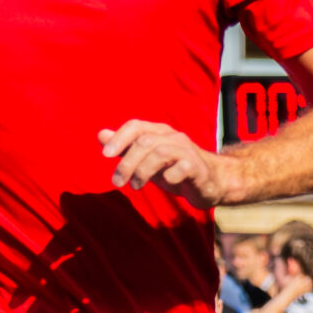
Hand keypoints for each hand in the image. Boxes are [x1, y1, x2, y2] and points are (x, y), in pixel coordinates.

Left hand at [98, 119, 237, 207]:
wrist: (211, 182)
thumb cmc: (174, 169)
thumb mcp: (146, 160)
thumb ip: (125, 148)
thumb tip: (100, 135)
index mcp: (159, 133)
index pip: (136, 126)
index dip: (119, 138)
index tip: (105, 155)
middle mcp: (173, 138)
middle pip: (144, 142)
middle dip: (127, 163)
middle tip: (118, 182)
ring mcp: (187, 151)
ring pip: (160, 152)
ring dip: (143, 171)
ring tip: (136, 186)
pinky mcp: (198, 168)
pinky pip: (182, 167)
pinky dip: (170, 176)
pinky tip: (166, 183)